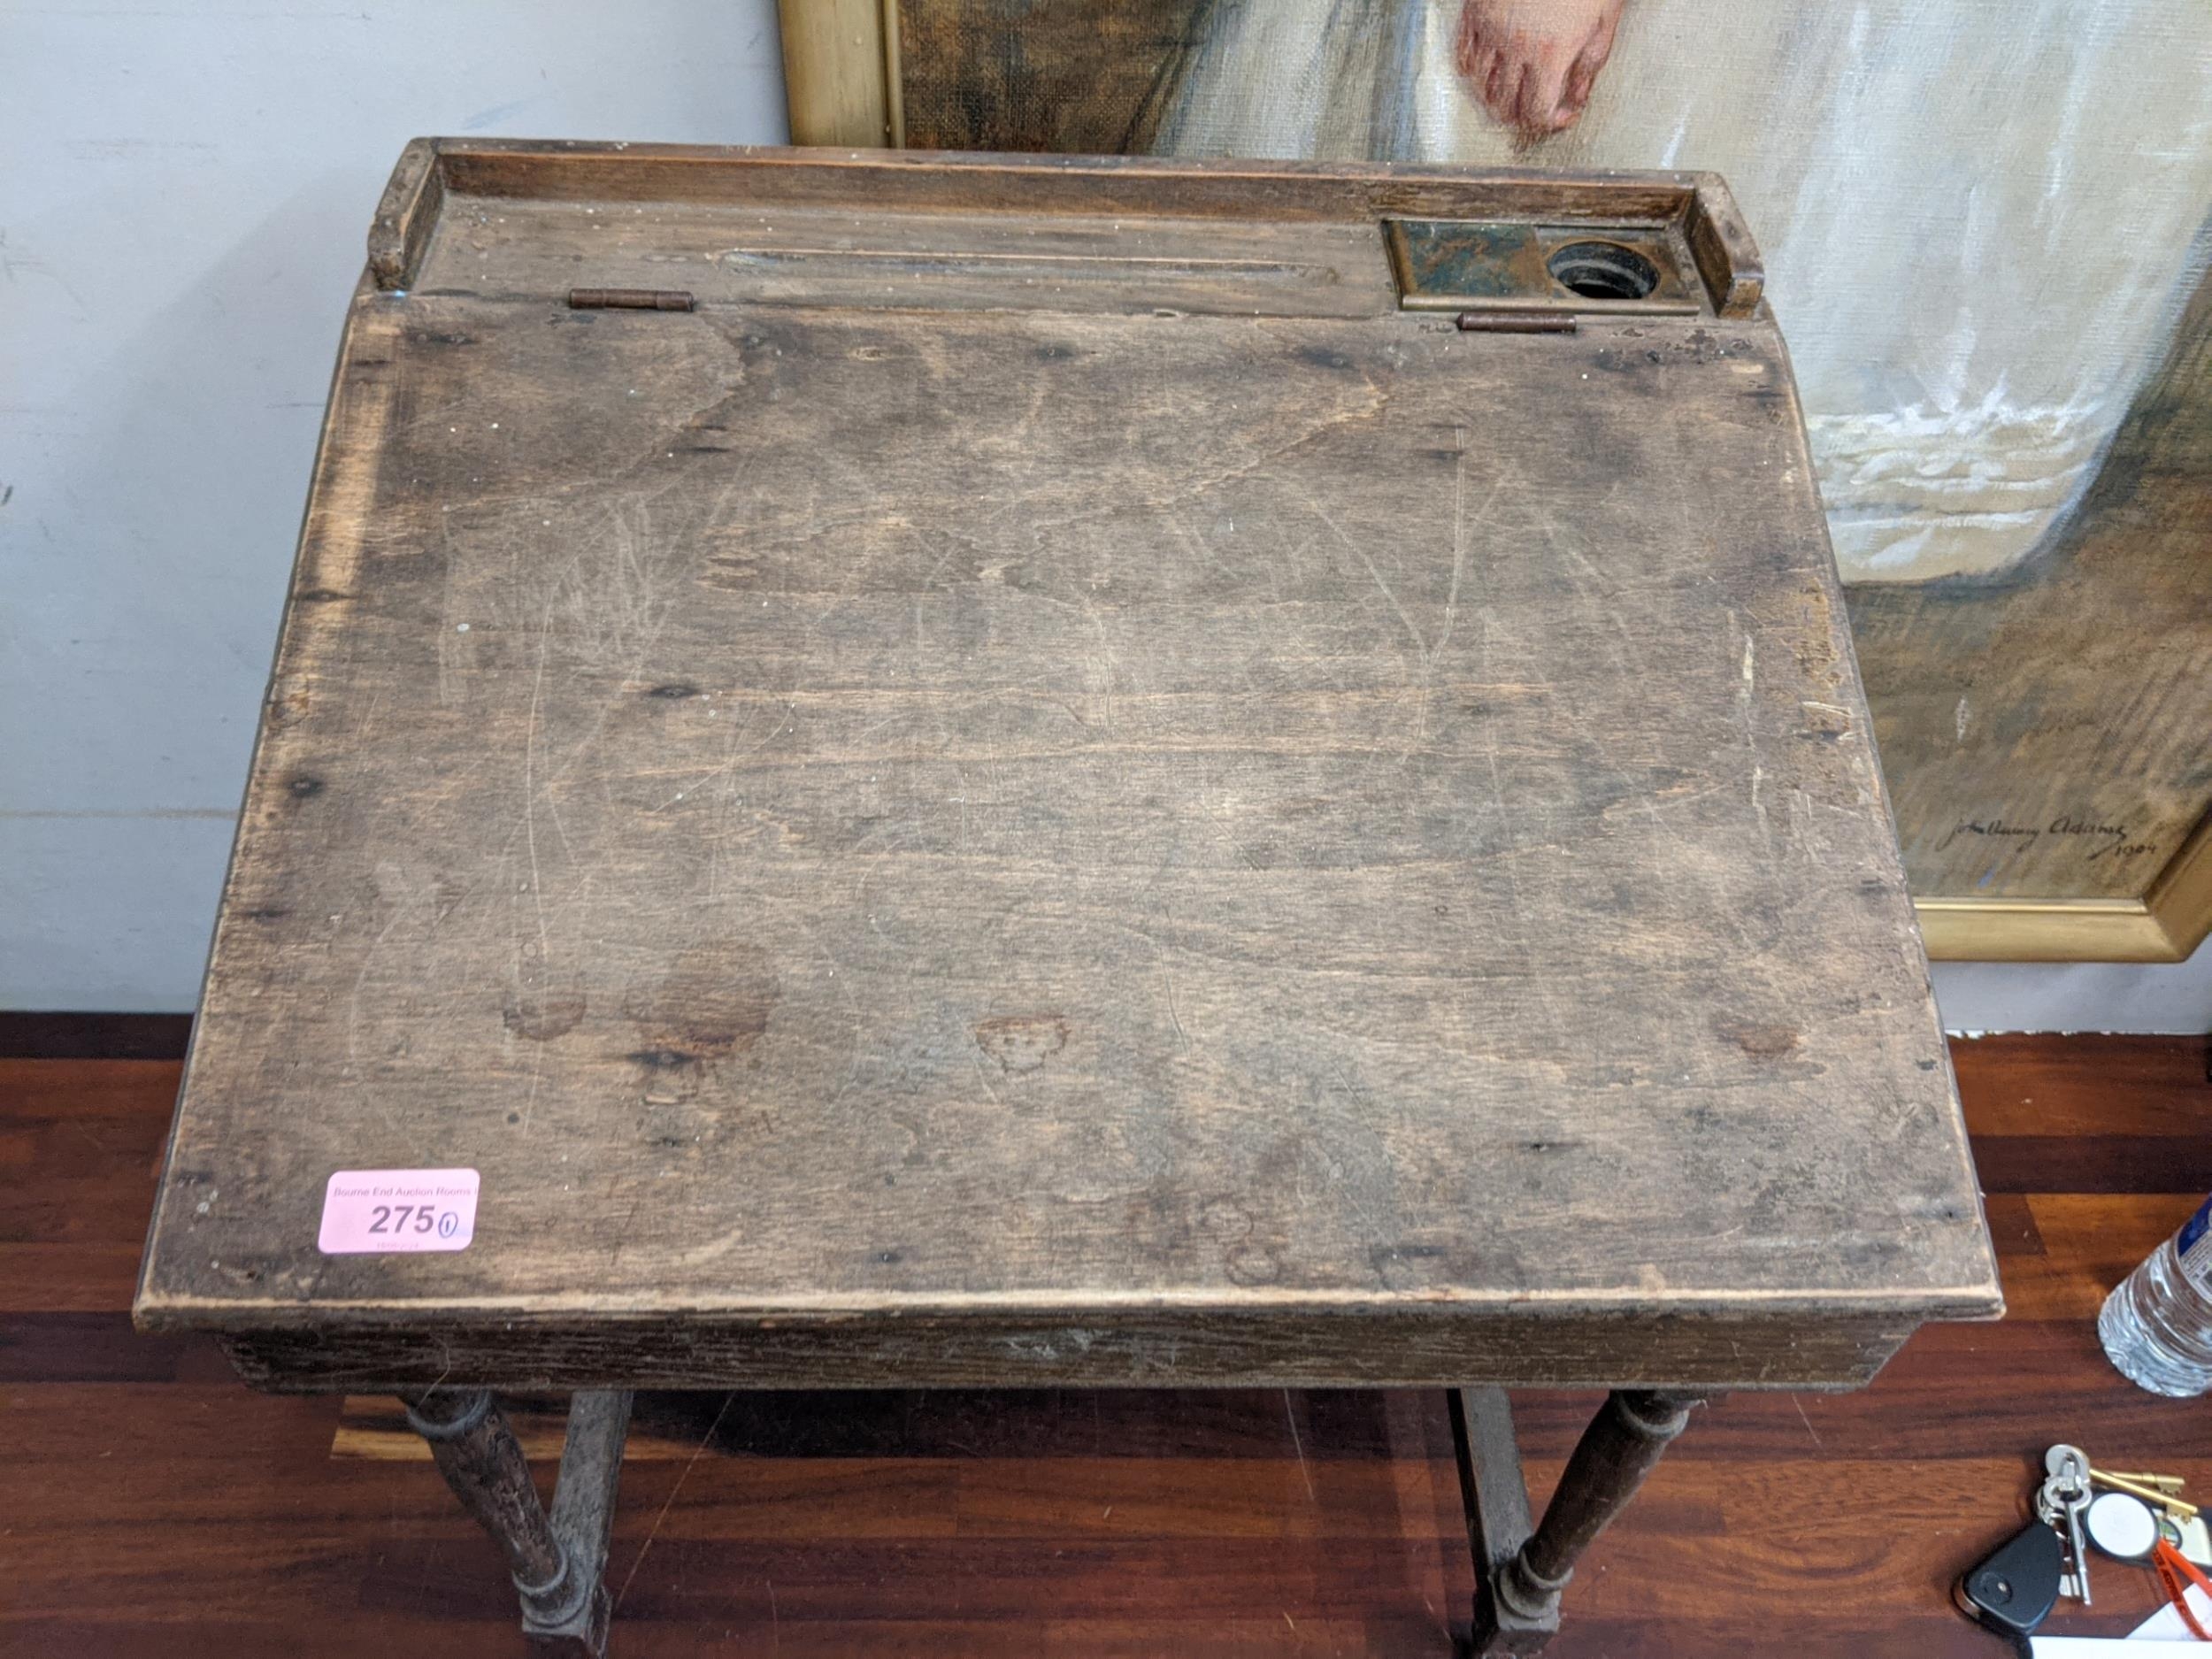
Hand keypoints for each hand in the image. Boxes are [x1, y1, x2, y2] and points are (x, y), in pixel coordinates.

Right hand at [1453, 0, 1625, 139]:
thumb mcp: (1604, 20)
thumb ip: (1590, 64)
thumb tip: (1577, 98)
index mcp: (1551, 54)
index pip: (1538, 113)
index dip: (1549, 124)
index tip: (1560, 115)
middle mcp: (1515, 48)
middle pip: (1505, 107)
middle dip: (1520, 118)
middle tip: (1533, 111)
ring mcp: (1490, 31)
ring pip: (1481, 87)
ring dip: (1495, 99)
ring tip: (1510, 96)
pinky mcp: (1475, 15)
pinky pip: (1464, 58)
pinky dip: (1473, 73)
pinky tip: (1488, 72)